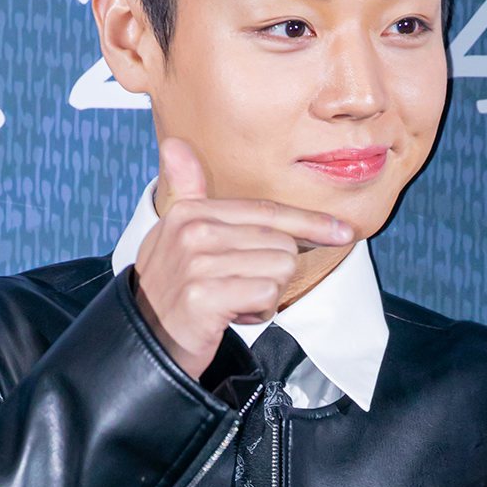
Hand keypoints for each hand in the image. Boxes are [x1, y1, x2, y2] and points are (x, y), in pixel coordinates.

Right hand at [134, 138, 353, 379]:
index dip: (310, 222)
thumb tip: (178, 145)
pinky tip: (232, 315)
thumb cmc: (172, 288)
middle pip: (281, 243)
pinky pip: (267, 296)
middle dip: (272, 272)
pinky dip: (258, 312)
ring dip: (265, 294)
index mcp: (190, 211)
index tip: (342, 231)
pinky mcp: (204, 297)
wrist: (144, 342)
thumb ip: (185, 190)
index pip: (267, 212)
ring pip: (279, 270)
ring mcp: (197, 264)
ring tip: (232, 300)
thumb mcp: (173, 233)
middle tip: (239, 287)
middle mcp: (193, 232)